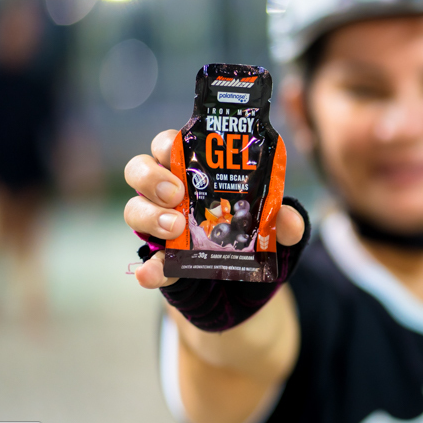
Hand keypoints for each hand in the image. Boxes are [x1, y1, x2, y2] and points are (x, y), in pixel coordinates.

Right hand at [123, 129, 305, 288]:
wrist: (247, 278)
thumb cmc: (254, 231)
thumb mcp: (275, 224)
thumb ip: (285, 219)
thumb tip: (287, 221)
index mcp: (194, 170)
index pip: (169, 145)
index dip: (166, 144)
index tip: (175, 151)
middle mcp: (168, 192)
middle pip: (139, 170)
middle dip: (152, 178)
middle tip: (176, 194)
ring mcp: (159, 224)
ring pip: (134, 210)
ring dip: (150, 217)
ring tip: (175, 228)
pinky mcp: (161, 259)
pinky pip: (147, 263)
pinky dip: (148, 269)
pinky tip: (150, 274)